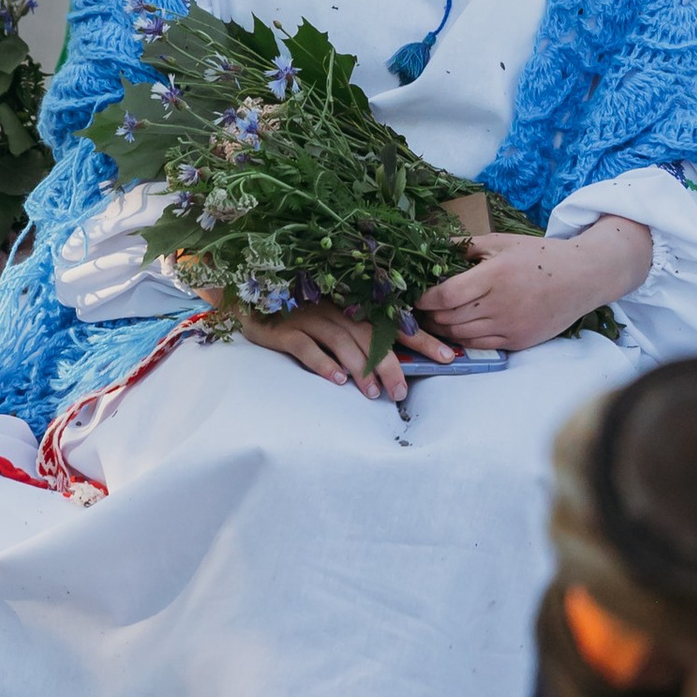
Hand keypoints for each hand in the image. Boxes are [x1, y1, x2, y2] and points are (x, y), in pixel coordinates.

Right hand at [237, 300, 426, 399]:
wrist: (249, 303)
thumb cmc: (299, 315)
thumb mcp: (333, 320)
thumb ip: (362, 335)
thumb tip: (399, 363)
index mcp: (352, 306)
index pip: (394, 322)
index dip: (421, 338)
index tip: (447, 356)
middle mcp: (334, 309)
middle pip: (371, 336)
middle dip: (391, 364)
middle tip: (402, 391)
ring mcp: (309, 318)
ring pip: (342, 342)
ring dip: (360, 368)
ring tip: (374, 393)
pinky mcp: (283, 330)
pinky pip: (305, 346)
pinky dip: (322, 362)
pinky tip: (336, 380)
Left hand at [413, 219, 652, 355]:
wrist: (582, 278)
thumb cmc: (540, 256)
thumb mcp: (503, 242)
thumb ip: (466, 245)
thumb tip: (432, 244)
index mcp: (495, 275)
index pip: (447, 294)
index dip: (425, 298)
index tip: (415, 296)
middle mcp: (501, 304)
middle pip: (450, 318)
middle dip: (428, 316)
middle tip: (417, 310)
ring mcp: (509, 326)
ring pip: (461, 334)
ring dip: (442, 329)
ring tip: (432, 319)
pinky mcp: (517, 341)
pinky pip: (479, 344)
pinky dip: (462, 338)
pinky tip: (456, 329)